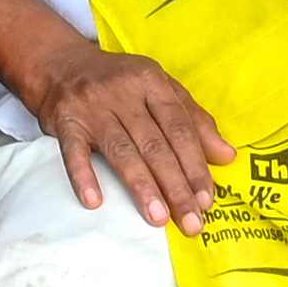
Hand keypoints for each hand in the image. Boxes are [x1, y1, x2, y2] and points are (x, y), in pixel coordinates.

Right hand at [15, 45, 228, 233]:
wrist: (60, 64)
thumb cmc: (120, 82)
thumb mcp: (159, 88)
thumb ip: (194, 120)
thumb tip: (227, 156)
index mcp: (151, 81)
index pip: (179, 128)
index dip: (195, 165)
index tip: (207, 200)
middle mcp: (122, 92)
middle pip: (154, 144)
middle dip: (175, 186)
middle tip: (191, 222)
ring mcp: (91, 106)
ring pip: (121, 151)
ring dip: (141, 187)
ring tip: (158, 218)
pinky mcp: (64, 121)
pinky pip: (74, 152)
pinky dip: (84, 176)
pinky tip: (95, 201)